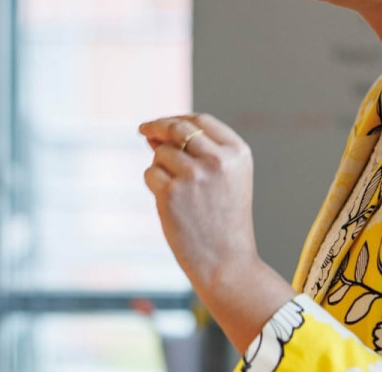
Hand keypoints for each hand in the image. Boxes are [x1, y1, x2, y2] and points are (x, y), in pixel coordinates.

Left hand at [139, 113, 261, 284]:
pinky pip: (150, 173)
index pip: (201, 121)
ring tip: (178, 195)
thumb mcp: (225, 180)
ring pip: (161, 153)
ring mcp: (194, 175)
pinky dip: (154, 184)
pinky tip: (170, 204)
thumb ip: (198, 152)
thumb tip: (154, 132)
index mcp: (238, 153)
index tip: (161, 123)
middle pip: (177, 129)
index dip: (178, 118)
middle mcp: (217, 160)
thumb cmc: (224, 222)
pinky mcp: (171, 192)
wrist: (227, 263)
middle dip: (157, 126)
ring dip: (160, 166)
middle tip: (143, 130)